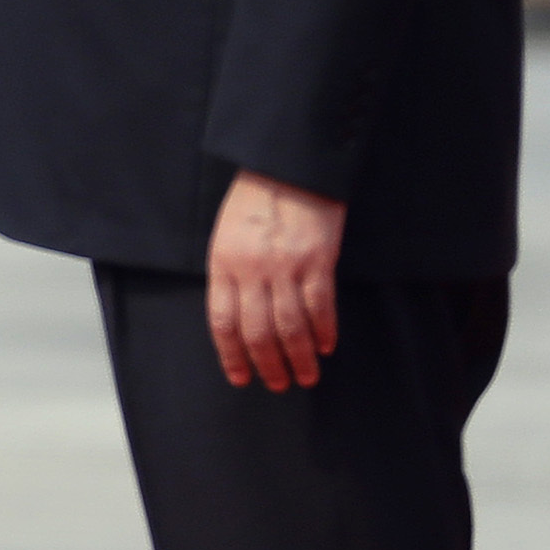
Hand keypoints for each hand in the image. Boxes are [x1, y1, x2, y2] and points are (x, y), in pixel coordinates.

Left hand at [205, 171, 345, 391]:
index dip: (232, 355)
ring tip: (307, 376)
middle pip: (257, 332)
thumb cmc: (254, 200)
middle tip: (280, 384)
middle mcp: (251, 270)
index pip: (223, 322)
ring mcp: (285, 266)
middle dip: (268, 365)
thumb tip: (239, 319)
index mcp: (222, 263)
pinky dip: (324, 331)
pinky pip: (320, 306)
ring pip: (290, 327)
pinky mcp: (317, 260)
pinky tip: (327, 346)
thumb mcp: (226, 235)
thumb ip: (230, 274)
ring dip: (300, 357)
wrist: (287, 165)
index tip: (241, 378)